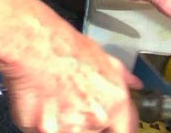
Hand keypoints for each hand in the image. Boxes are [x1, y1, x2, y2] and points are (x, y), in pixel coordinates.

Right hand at [0, 0, 138, 132]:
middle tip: (75, 103)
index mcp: (114, 102)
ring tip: (58, 100)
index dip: (116, 128)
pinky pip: (48, 132)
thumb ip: (121, 77)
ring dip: (65, 125)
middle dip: (87, 124)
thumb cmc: (66, 48)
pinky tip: (43, 103)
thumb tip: (136, 85)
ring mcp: (68, 129)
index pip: (125, 131)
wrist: (34, 46)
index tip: (110, 126)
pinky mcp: (44, 132)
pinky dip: (45, 123)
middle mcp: (95, 119)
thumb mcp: (103, 57)